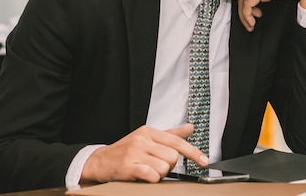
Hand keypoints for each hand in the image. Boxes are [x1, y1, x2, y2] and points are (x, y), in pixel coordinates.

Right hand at [81, 123, 207, 182]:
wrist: (100, 161)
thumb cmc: (126, 150)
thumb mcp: (148, 138)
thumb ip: (171, 134)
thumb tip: (190, 127)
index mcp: (149, 131)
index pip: (177, 142)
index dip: (193, 152)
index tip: (204, 161)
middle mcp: (143, 139)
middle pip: (173, 157)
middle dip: (169, 166)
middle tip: (156, 165)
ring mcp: (135, 152)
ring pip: (164, 168)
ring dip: (159, 174)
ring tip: (147, 170)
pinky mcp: (129, 166)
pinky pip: (152, 175)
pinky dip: (152, 179)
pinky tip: (144, 176)